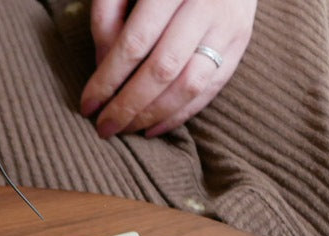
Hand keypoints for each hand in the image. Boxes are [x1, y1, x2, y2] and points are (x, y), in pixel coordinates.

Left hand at [79, 0, 255, 137]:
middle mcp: (206, 4)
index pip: (135, 43)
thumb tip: (102, 71)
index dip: (107, 80)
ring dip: (153, 115)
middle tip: (104, 128)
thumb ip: (108, 18)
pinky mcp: (241, 40)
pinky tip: (153, 128)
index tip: (87, 106)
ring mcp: (228, 23)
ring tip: (126, 130)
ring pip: (190, 84)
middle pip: (163, 68)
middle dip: (128, 106)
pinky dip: (180, 114)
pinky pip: (211, 87)